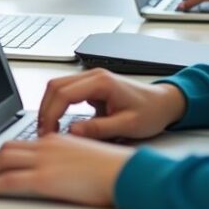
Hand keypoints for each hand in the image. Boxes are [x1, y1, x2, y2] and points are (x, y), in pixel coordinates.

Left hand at [0, 134, 131, 205]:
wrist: (125, 173)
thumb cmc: (114, 169)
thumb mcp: (87, 156)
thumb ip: (69, 158)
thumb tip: (61, 168)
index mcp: (57, 140)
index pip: (23, 141)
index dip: (6, 151)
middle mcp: (46, 146)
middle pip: (8, 147)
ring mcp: (43, 161)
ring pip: (3, 159)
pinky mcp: (43, 179)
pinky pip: (8, 180)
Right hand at [38, 69, 186, 140]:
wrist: (164, 103)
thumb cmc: (151, 112)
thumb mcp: (128, 126)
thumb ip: (99, 129)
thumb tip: (72, 132)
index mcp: (102, 82)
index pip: (63, 93)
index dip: (51, 114)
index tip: (49, 132)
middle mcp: (94, 76)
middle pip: (55, 86)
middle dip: (45, 110)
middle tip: (44, 132)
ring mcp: (91, 78)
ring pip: (58, 86)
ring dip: (50, 107)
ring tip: (49, 128)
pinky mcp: (91, 86)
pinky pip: (66, 91)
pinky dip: (58, 105)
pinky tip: (59, 122)